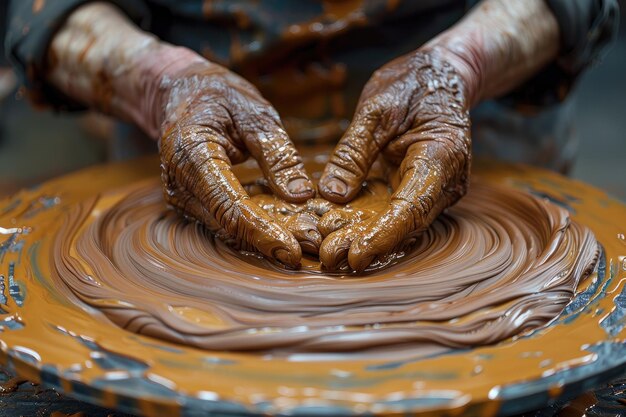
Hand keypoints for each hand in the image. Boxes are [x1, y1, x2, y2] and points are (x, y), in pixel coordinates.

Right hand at [157, 58, 314, 266]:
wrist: (180, 92)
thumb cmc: (219, 97)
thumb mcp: (255, 113)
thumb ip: (277, 154)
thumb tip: (301, 195)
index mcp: (191, 153)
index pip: (228, 205)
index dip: (261, 231)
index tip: (292, 250)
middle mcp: (179, 183)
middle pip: (227, 225)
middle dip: (268, 240)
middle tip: (311, 247)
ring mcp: (181, 197)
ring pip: (225, 229)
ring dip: (263, 239)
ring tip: (304, 241)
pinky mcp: (192, 203)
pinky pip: (224, 222)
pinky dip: (253, 229)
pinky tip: (284, 231)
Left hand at [318, 49, 470, 271]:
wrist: (441, 76)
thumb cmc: (413, 84)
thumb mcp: (377, 108)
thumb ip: (354, 152)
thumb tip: (331, 194)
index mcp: (441, 157)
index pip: (411, 208)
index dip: (382, 235)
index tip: (355, 255)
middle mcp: (444, 182)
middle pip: (404, 224)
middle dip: (365, 243)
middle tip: (328, 257)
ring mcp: (433, 189)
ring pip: (396, 222)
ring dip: (363, 236)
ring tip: (326, 249)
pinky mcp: (417, 189)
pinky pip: (391, 210)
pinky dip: (366, 220)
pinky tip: (337, 229)